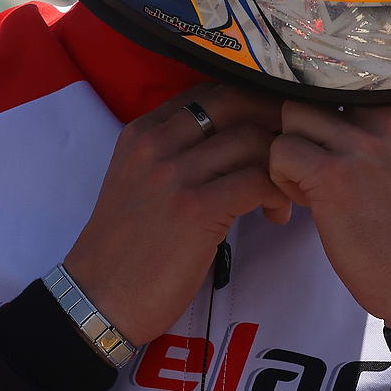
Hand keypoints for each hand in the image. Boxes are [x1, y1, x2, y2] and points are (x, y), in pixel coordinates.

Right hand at [65, 83, 290, 345]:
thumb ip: (172, 153)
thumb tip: (226, 141)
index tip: (270, 130)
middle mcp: (156, 143)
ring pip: (252, 140)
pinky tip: (275, 214)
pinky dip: (277, 194)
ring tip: (284, 195)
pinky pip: (257, 180)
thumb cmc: (124, 248)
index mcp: (142, 132)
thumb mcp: (136, 182)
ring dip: (281, 166)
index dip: (250, 104)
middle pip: (235, 103)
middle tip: (292, 151)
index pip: (210, 92)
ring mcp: (175, 173)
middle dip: (274, 122)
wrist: (98, 298)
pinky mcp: (195, 208)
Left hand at [270, 95, 390, 326]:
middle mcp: (390, 116)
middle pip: (319, 89)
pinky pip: (280, 150)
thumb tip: (389, 106)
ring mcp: (360, 143)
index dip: (338, 105)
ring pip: (293, 114)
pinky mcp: (331, 176)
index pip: (354, 75)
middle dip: (310, 123)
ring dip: (292, 146)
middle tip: (315, 158)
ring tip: (307, 180)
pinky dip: (281, 175)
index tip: (339, 134)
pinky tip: (303, 200)